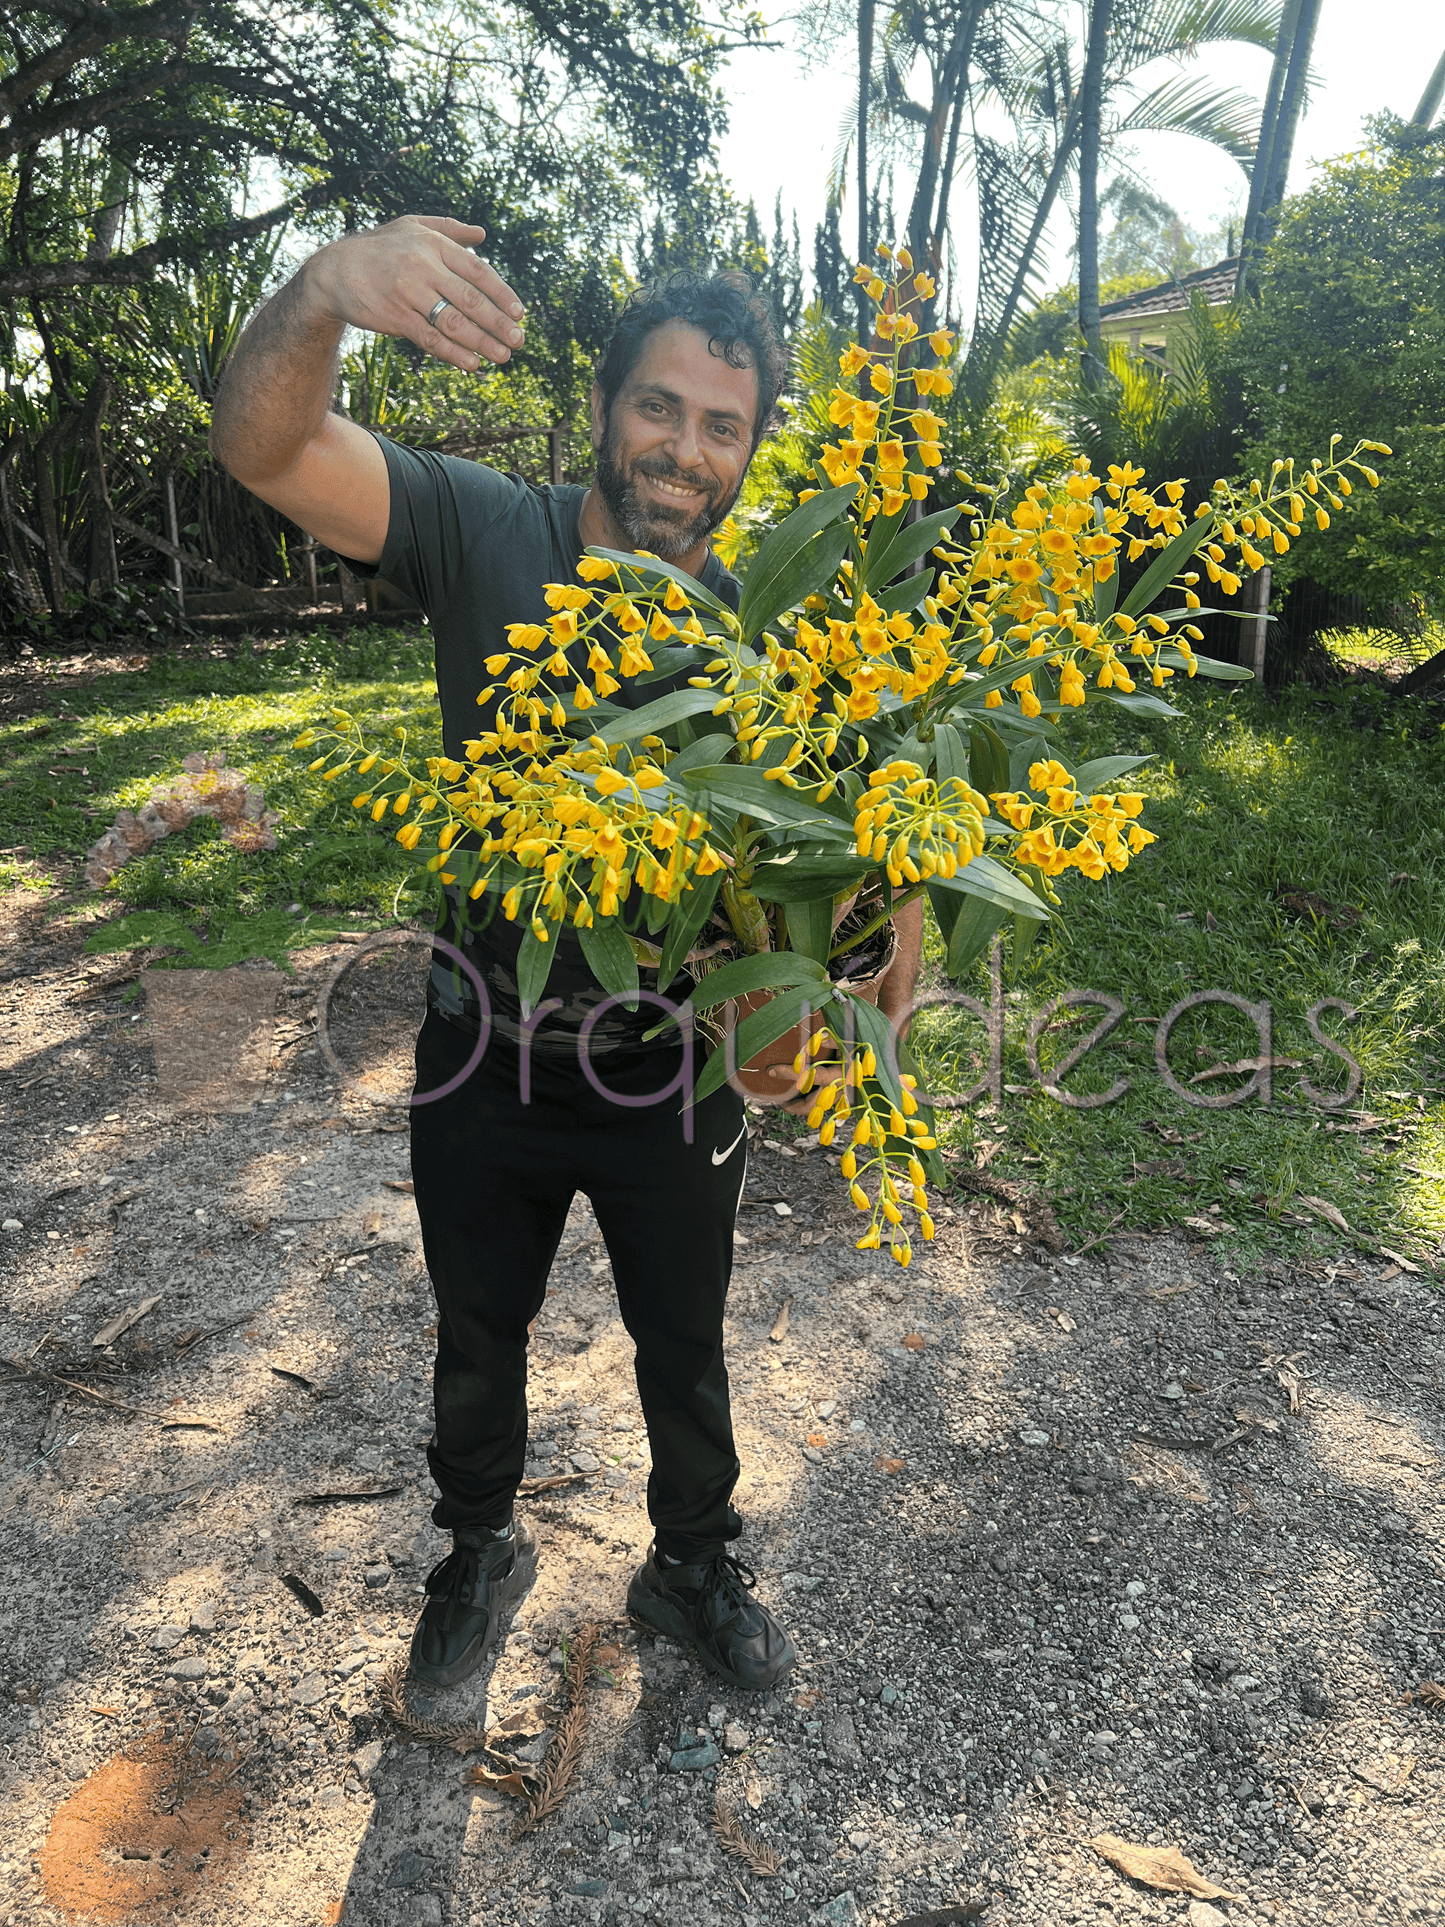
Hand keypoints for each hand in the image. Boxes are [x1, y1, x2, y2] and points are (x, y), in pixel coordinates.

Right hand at [303, 215, 525, 370]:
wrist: (334, 271)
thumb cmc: (380, 249)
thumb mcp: (411, 227)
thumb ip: (449, 229)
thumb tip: (483, 235)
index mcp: (432, 243)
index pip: (477, 271)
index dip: (502, 293)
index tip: (519, 313)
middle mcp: (422, 266)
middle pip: (470, 299)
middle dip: (498, 323)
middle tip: (519, 341)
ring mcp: (408, 293)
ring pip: (454, 322)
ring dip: (482, 342)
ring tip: (502, 356)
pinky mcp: (395, 317)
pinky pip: (430, 339)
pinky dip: (453, 354)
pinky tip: (472, 364)